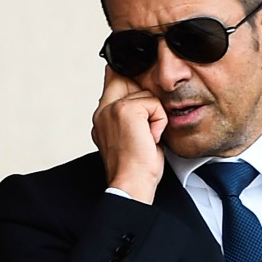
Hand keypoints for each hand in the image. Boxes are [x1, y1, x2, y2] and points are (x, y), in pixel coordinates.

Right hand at [92, 66, 167, 203]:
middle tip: (147, 129)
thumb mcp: (132, 136)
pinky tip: (151, 137)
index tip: (140, 95)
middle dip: (146, 101)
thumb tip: (145, 100)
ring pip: (147, 94)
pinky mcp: (126, 110)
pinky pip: (154, 104)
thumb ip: (133, 115)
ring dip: (155, 117)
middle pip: (129, 79)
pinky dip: (159, 122)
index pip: (114, 78)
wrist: (132, 183)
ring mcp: (112, 108)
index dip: (130, 80)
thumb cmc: (135, 167)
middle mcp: (103, 110)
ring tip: (147, 137)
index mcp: (102, 116)